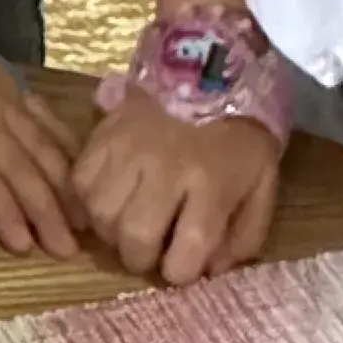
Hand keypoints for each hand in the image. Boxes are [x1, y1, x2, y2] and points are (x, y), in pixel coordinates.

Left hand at [0, 15, 80, 256]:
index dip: (2, 209)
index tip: (24, 244)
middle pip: (18, 169)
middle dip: (44, 210)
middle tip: (67, 249)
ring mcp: (2, 102)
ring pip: (39, 148)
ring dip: (62, 184)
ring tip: (84, 220)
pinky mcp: (12, 90)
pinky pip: (44, 120)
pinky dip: (65, 145)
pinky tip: (82, 169)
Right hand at [72, 89, 279, 284]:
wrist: (211, 69)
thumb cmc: (240, 134)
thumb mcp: (262, 185)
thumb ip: (245, 235)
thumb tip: (212, 271)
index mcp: (211, 184)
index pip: (184, 256)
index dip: (180, 273)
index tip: (183, 263)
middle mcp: (166, 169)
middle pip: (134, 238)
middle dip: (140, 257)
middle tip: (150, 247)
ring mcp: (129, 149)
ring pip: (101, 214)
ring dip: (112, 231)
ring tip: (127, 222)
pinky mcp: (104, 133)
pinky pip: (80, 182)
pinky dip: (89, 200)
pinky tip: (109, 198)